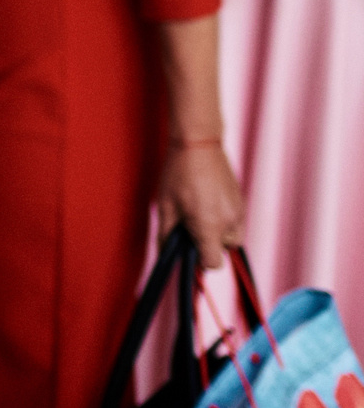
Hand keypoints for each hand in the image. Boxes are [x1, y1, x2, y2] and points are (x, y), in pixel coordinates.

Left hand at [158, 141, 245, 271]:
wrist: (199, 143)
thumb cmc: (178, 174)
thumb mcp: (166, 206)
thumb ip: (166, 236)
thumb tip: (166, 258)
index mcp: (209, 226)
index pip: (212, 264)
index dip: (199, 261)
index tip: (188, 248)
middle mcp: (229, 222)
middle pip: (221, 251)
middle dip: (206, 243)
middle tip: (189, 222)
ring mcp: (239, 212)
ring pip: (230, 239)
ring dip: (216, 233)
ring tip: (198, 211)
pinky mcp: (242, 203)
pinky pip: (235, 224)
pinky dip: (223, 221)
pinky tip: (207, 203)